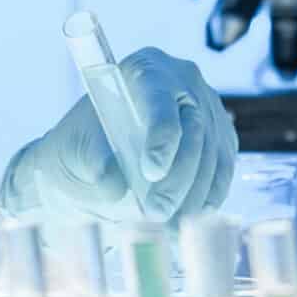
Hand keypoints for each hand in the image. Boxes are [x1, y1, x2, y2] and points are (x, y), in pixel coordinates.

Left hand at [0, 47, 237, 223]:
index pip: (160, 99)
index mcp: (145, 68)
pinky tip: (190, 219)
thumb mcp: (74, 149)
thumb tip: (114, 184)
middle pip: (193, 129)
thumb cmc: (81, 145)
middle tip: (156, 212)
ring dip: (194, 195)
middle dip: (178, 177)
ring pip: (212, 153)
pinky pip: (222, 168)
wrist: (95, 157)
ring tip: (170, 227)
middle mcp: (182, 81)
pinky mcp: (220, 137)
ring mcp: (207, 108)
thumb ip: (93, 161)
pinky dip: (208, 197)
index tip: (150, 172)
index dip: (161, 135)